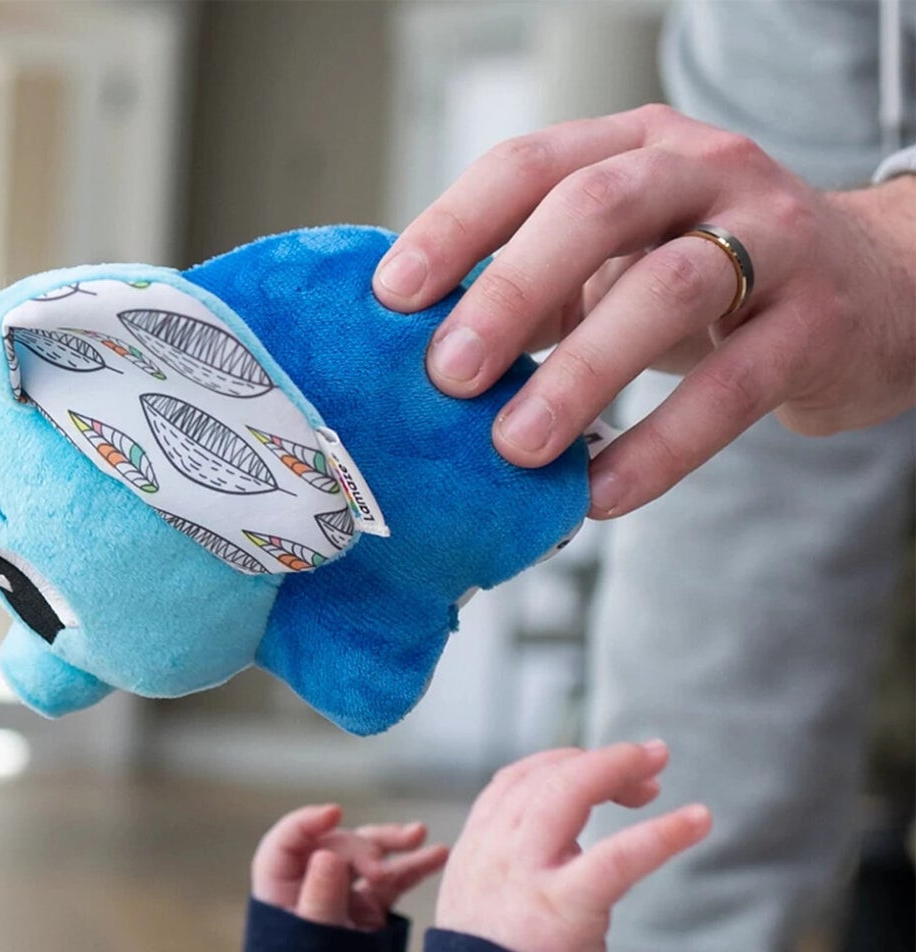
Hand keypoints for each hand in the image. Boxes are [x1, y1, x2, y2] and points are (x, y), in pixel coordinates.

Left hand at [252, 805, 448, 931]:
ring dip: (393, 843)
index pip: (288, 841)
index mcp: (279, 886)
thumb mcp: (313, 939)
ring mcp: (341, 889)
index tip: (334, 813)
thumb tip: (328, 856)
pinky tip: (439, 855)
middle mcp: (309, 881)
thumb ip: (321, 898)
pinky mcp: (368, 902)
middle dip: (361, 850)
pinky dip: (413, 867)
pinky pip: (391, 878)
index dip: (308, 822)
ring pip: (367, 854)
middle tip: (379, 873)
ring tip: (418, 835)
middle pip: (335, 844)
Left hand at [372, 105, 915, 516]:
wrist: (874, 292)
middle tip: (446, 375)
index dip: (455, 226)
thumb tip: (411, 368)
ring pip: (670, 287)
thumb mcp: (616, 265)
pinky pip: (735, 385)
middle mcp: (706, 172)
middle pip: (598, 207)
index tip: (390, 300)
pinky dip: (661, 446)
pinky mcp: (817, 322)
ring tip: (516, 446)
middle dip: (511, 290)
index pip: (531, 164)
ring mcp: (772, 238)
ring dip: (581, 371)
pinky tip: (602, 494)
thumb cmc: (709, 283)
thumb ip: (532, 298)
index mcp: (634, 150)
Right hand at [435, 741, 710, 951]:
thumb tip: (569, 846)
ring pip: (566, 793)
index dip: (561, 764)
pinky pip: (617, 855)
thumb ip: (515, 870)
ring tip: (658, 772)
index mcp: (475, 854)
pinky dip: (663, 833)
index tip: (603, 774)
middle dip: (599, 760)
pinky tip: (697, 822)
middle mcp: (493, 855)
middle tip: (649, 762)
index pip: (513, 783)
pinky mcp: (564, 907)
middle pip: (542, 777)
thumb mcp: (488, 907)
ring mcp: (524, 877)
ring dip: (617, 770)